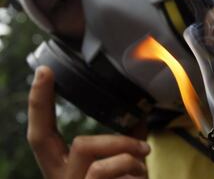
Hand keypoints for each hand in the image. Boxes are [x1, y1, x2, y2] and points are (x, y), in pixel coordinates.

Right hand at [27, 66, 149, 178]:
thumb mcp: (119, 166)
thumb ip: (123, 142)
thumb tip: (140, 113)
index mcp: (63, 168)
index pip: (41, 134)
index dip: (40, 103)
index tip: (44, 72)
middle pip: (79, 145)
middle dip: (116, 140)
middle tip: (145, 145)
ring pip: (98, 159)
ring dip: (130, 157)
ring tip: (145, 168)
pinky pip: (111, 175)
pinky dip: (133, 172)